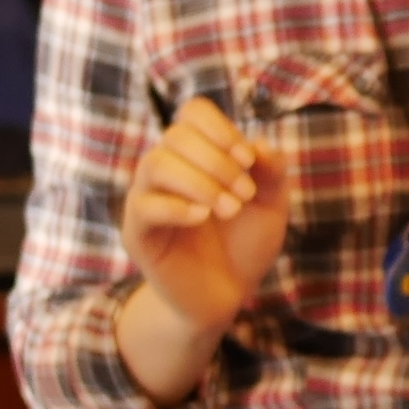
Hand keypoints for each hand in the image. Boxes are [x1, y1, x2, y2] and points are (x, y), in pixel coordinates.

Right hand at [123, 98, 289, 337]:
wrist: (227, 296)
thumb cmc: (244, 245)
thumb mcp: (271, 205)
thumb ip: (271, 171)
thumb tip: (257, 145)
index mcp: (195, 155)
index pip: (193, 112)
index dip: (221, 128)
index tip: (249, 161)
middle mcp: (165, 170)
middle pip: (176, 135)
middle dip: (218, 161)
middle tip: (245, 194)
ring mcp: (146, 199)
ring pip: (156, 164)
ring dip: (201, 182)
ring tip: (230, 209)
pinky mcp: (137, 233)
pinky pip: (144, 206)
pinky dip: (177, 207)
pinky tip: (204, 218)